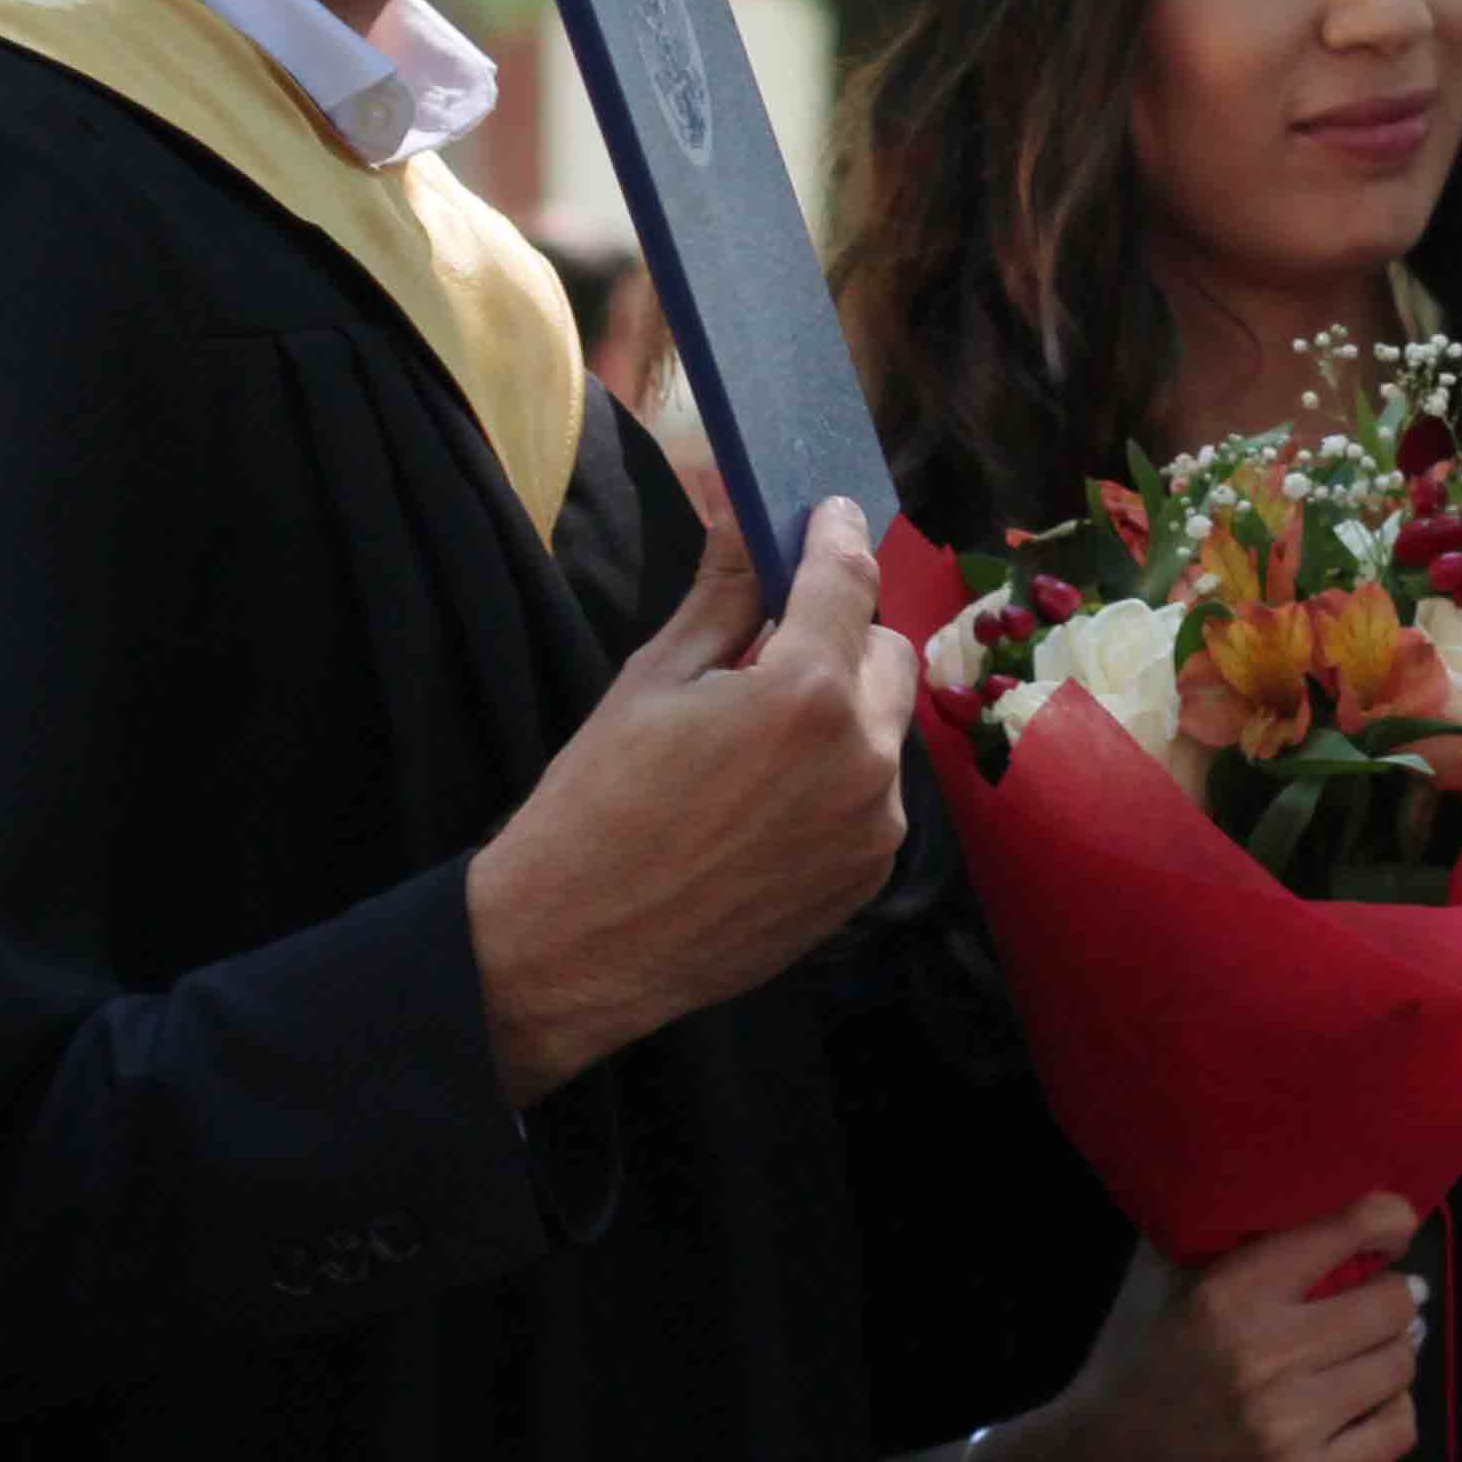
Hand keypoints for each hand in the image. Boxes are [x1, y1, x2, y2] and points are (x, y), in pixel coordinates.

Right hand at [467, 495, 912, 1100]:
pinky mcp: (866, 879)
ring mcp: (873, 827)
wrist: (575, 947)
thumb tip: (741, 515)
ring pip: (884, 729)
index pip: (849, 580)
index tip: (829, 514)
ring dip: (842, 712)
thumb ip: (721, 594)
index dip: (837, 535)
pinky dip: (838, 778)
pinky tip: (766, 800)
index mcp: (806, 694)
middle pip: (886, 653)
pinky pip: (875, 798)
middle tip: (773, 648)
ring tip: (758, 740)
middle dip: (841, 638)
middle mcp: (862, 758)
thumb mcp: (651, 679)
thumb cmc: (597, 804)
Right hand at [982, 1197, 1426, 1461]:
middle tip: (1385, 1299)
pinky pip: (1397, 1431)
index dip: (1388, 1221)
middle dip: (1394, 1296)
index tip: (1393, 1228)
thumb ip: (1222, 1230)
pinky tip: (1367, 1402)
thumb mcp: (1161, 1277)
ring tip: (1373, 1351)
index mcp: (1229, 1292)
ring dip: (1392, 1353)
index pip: (1344, 1232)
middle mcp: (1265, 1355)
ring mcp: (1288, 1427)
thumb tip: (1301, 1187)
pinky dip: (1392, 1410)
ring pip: (1399, 1367)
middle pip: (1391, 1305)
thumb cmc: (1137, 1362)